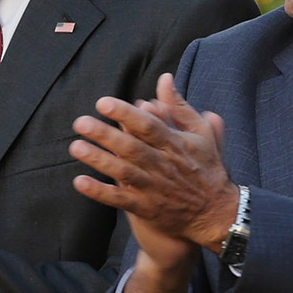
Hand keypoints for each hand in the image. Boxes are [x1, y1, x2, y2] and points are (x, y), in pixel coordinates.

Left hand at [69, 74, 239, 251]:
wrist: (216, 214)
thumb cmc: (206, 168)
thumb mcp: (201, 134)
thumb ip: (179, 106)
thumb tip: (164, 78)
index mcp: (175, 145)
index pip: (148, 126)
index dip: (126, 114)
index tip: (103, 103)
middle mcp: (163, 165)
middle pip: (131, 148)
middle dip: (105, 135)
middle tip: (80, 123)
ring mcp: (153, 188)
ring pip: (123, 172)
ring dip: (99, 160)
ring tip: (76, 147)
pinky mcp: (146, 208)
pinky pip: (119, 200)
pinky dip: (100, 192)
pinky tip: (80, 182)